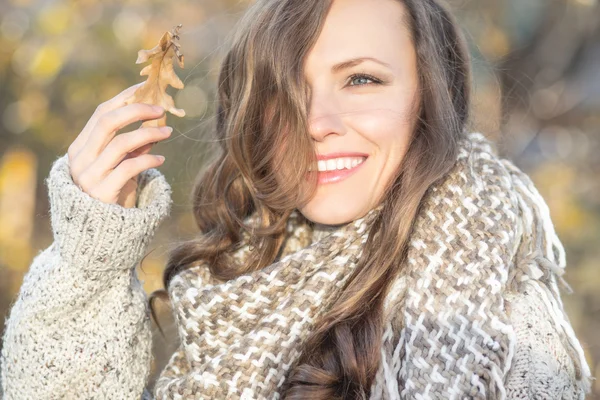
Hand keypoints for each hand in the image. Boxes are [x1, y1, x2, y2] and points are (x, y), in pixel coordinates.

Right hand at [67, 82, 171, 207]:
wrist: (97, 235)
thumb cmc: (111, 197)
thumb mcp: (120, 168)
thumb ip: (133, 147)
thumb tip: (155, 123)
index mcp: (80, 148)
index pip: (101, 113)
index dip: (124, 98)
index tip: (145, 88)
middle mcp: (80, 159)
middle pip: (107, 122)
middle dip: (136, 110)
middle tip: (161, 109)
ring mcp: (89, 176)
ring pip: (120, 143)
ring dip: (148, 134)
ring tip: (168, 132)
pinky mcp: (102, 193)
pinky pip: (129, 168)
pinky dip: (148, 160)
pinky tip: (161, 159)